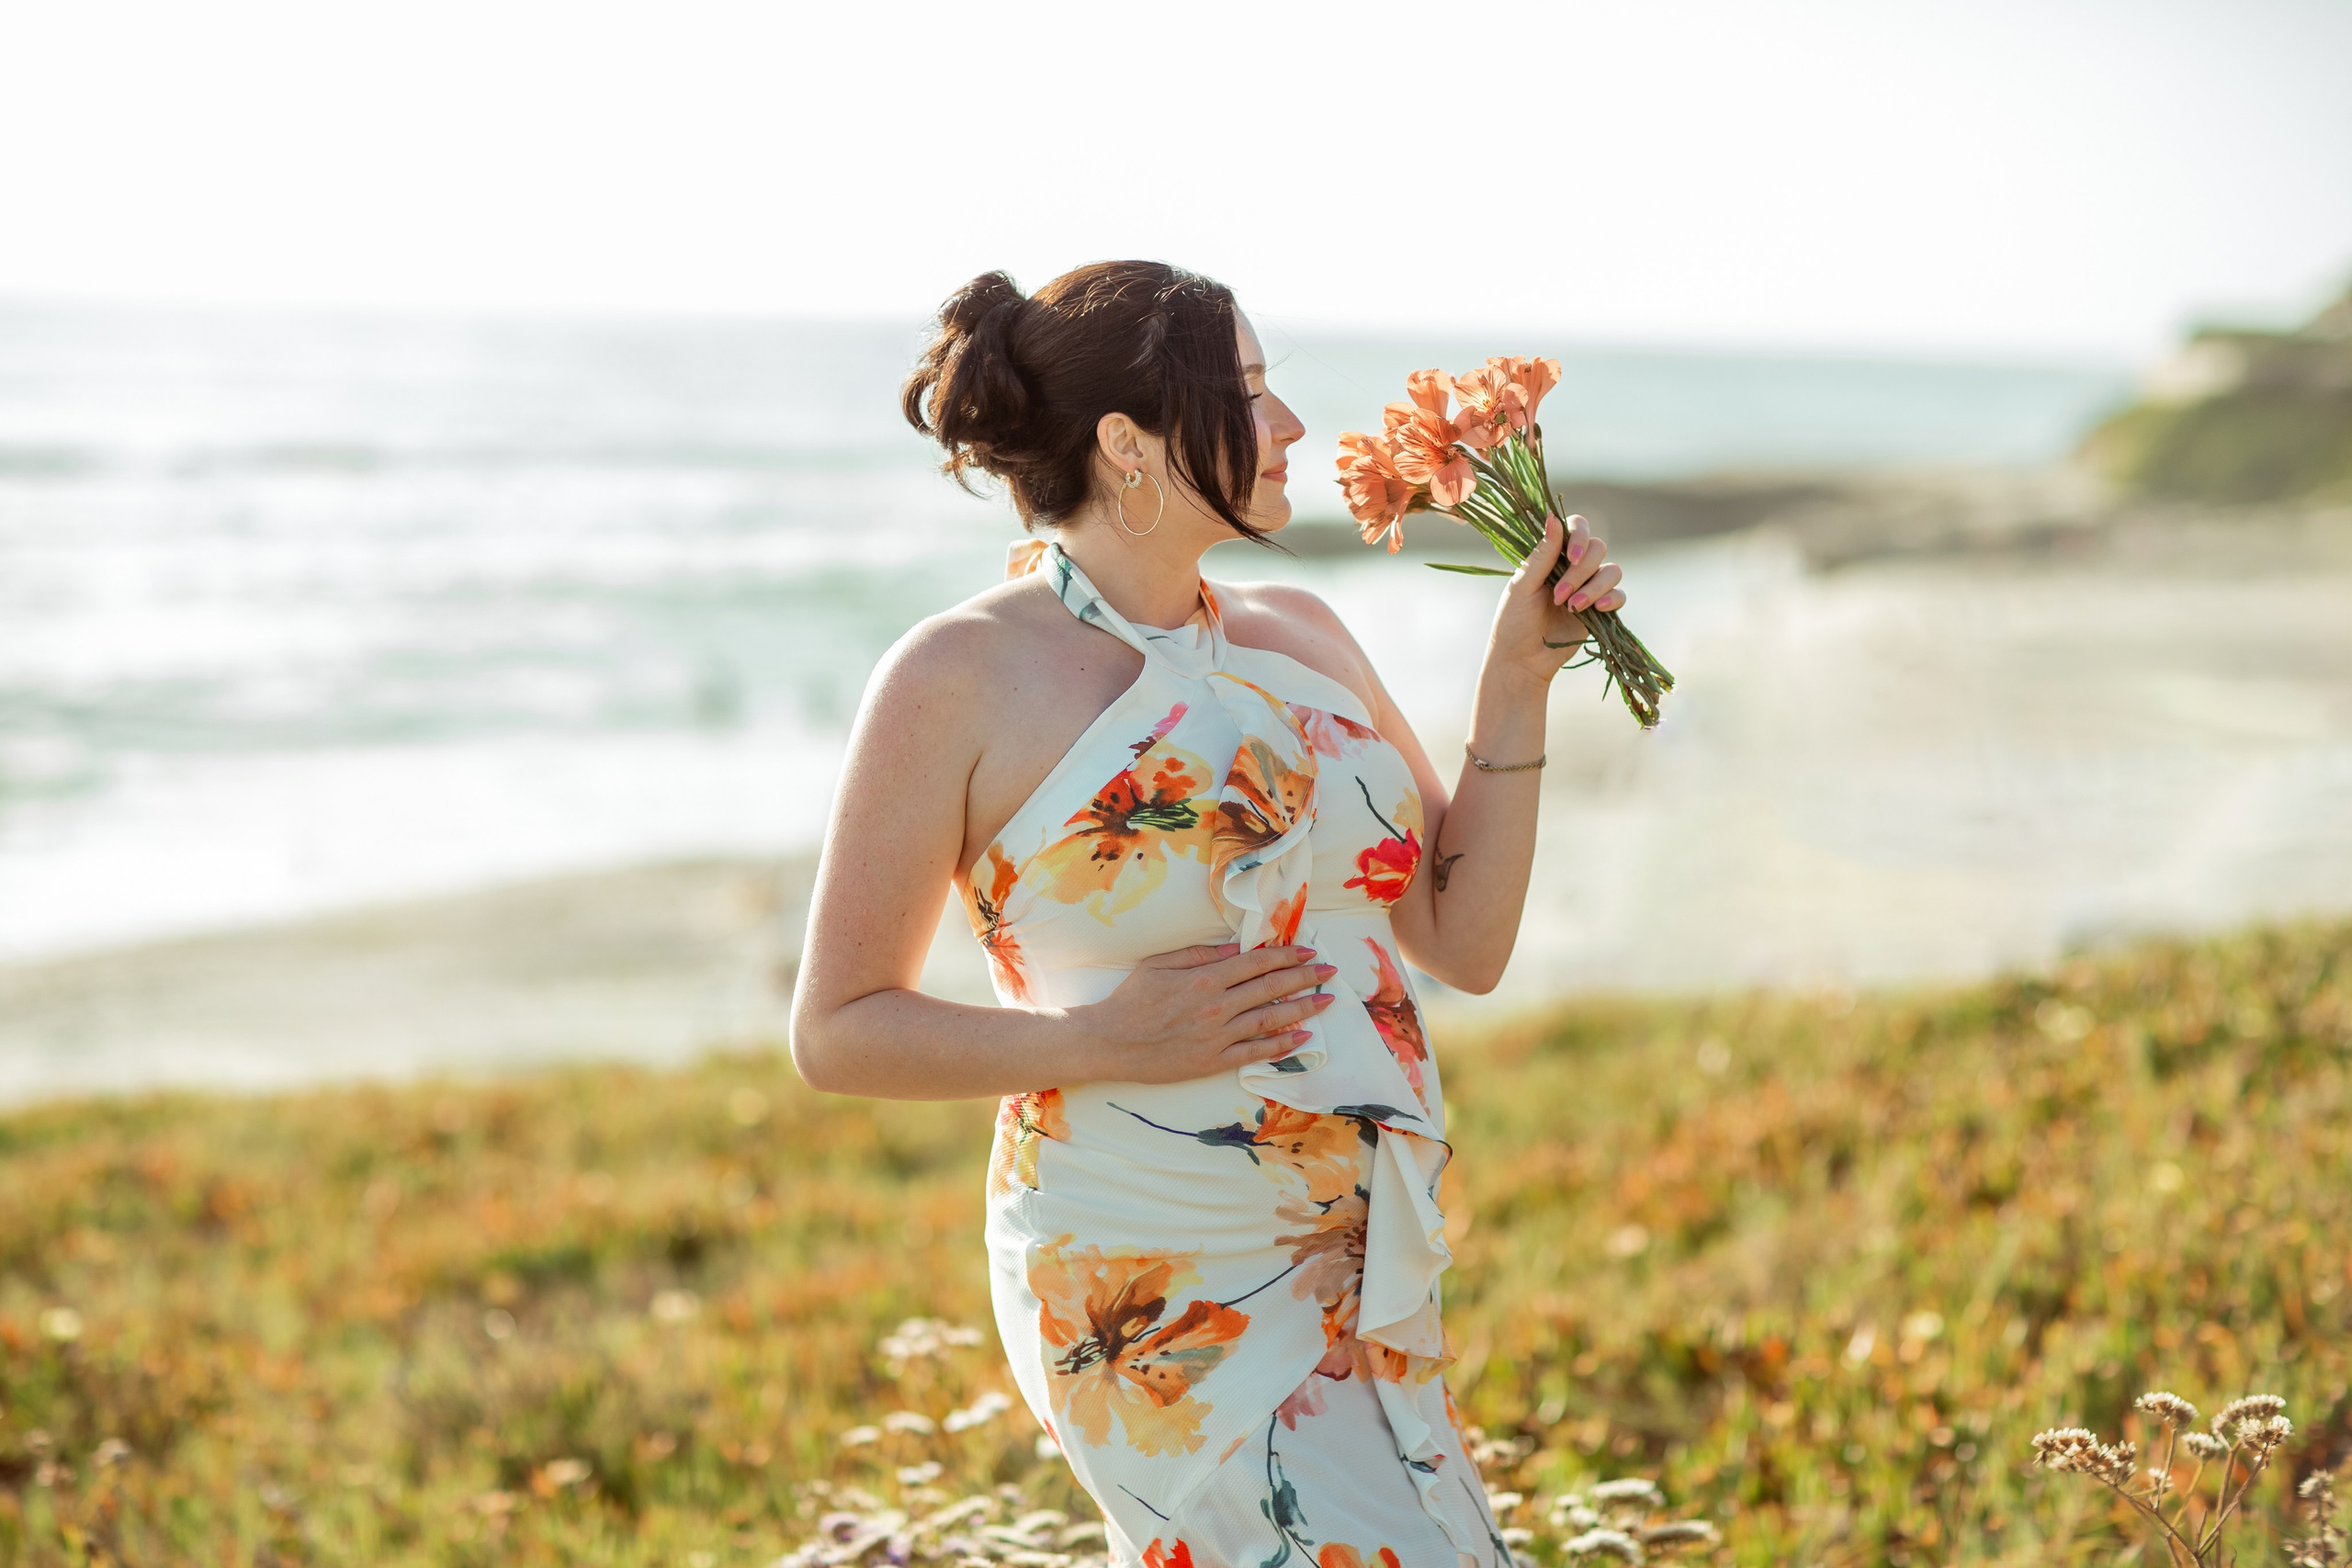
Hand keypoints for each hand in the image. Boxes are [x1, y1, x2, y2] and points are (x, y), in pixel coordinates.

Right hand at [1073, 943, 1335, 1083]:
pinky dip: (1282, 1045)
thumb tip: (1236, 948)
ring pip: (1270, 1019)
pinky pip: (1256, 1053)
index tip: (1308, 950)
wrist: (1109, 1042)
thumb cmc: (1130, 1000)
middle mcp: (1217, 1006)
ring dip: (1302, 1008)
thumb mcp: (1159, 964)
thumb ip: (1199, 954)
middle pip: (1271, 987)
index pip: (1257, 963)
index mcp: (1205, 978)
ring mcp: (1217, 1036)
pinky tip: (1302, 1037)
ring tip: (1325, 1001)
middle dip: (1305, 977)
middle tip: (1329, 971)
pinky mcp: (1213, 1062)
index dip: (1286, 955)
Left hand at [1486, 513, 1624, 686]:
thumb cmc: (1514, 621)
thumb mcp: (1523, 586)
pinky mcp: (1601, 609)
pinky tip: (1596, 610)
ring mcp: (1589, 587)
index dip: (1580, 536)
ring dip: (1594, 587)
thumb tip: (1552, 515)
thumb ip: (1542, 554)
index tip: (1570, 557)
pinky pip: (1620, 594)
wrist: (1522, 660)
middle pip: (1598, 548)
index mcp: (1552, 554)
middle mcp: (1573, 566)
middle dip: (1580, 571)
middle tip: (1559, 596)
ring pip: (1612, 570)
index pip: (1577, 526)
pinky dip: (1611, 599)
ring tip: (1572, 607)